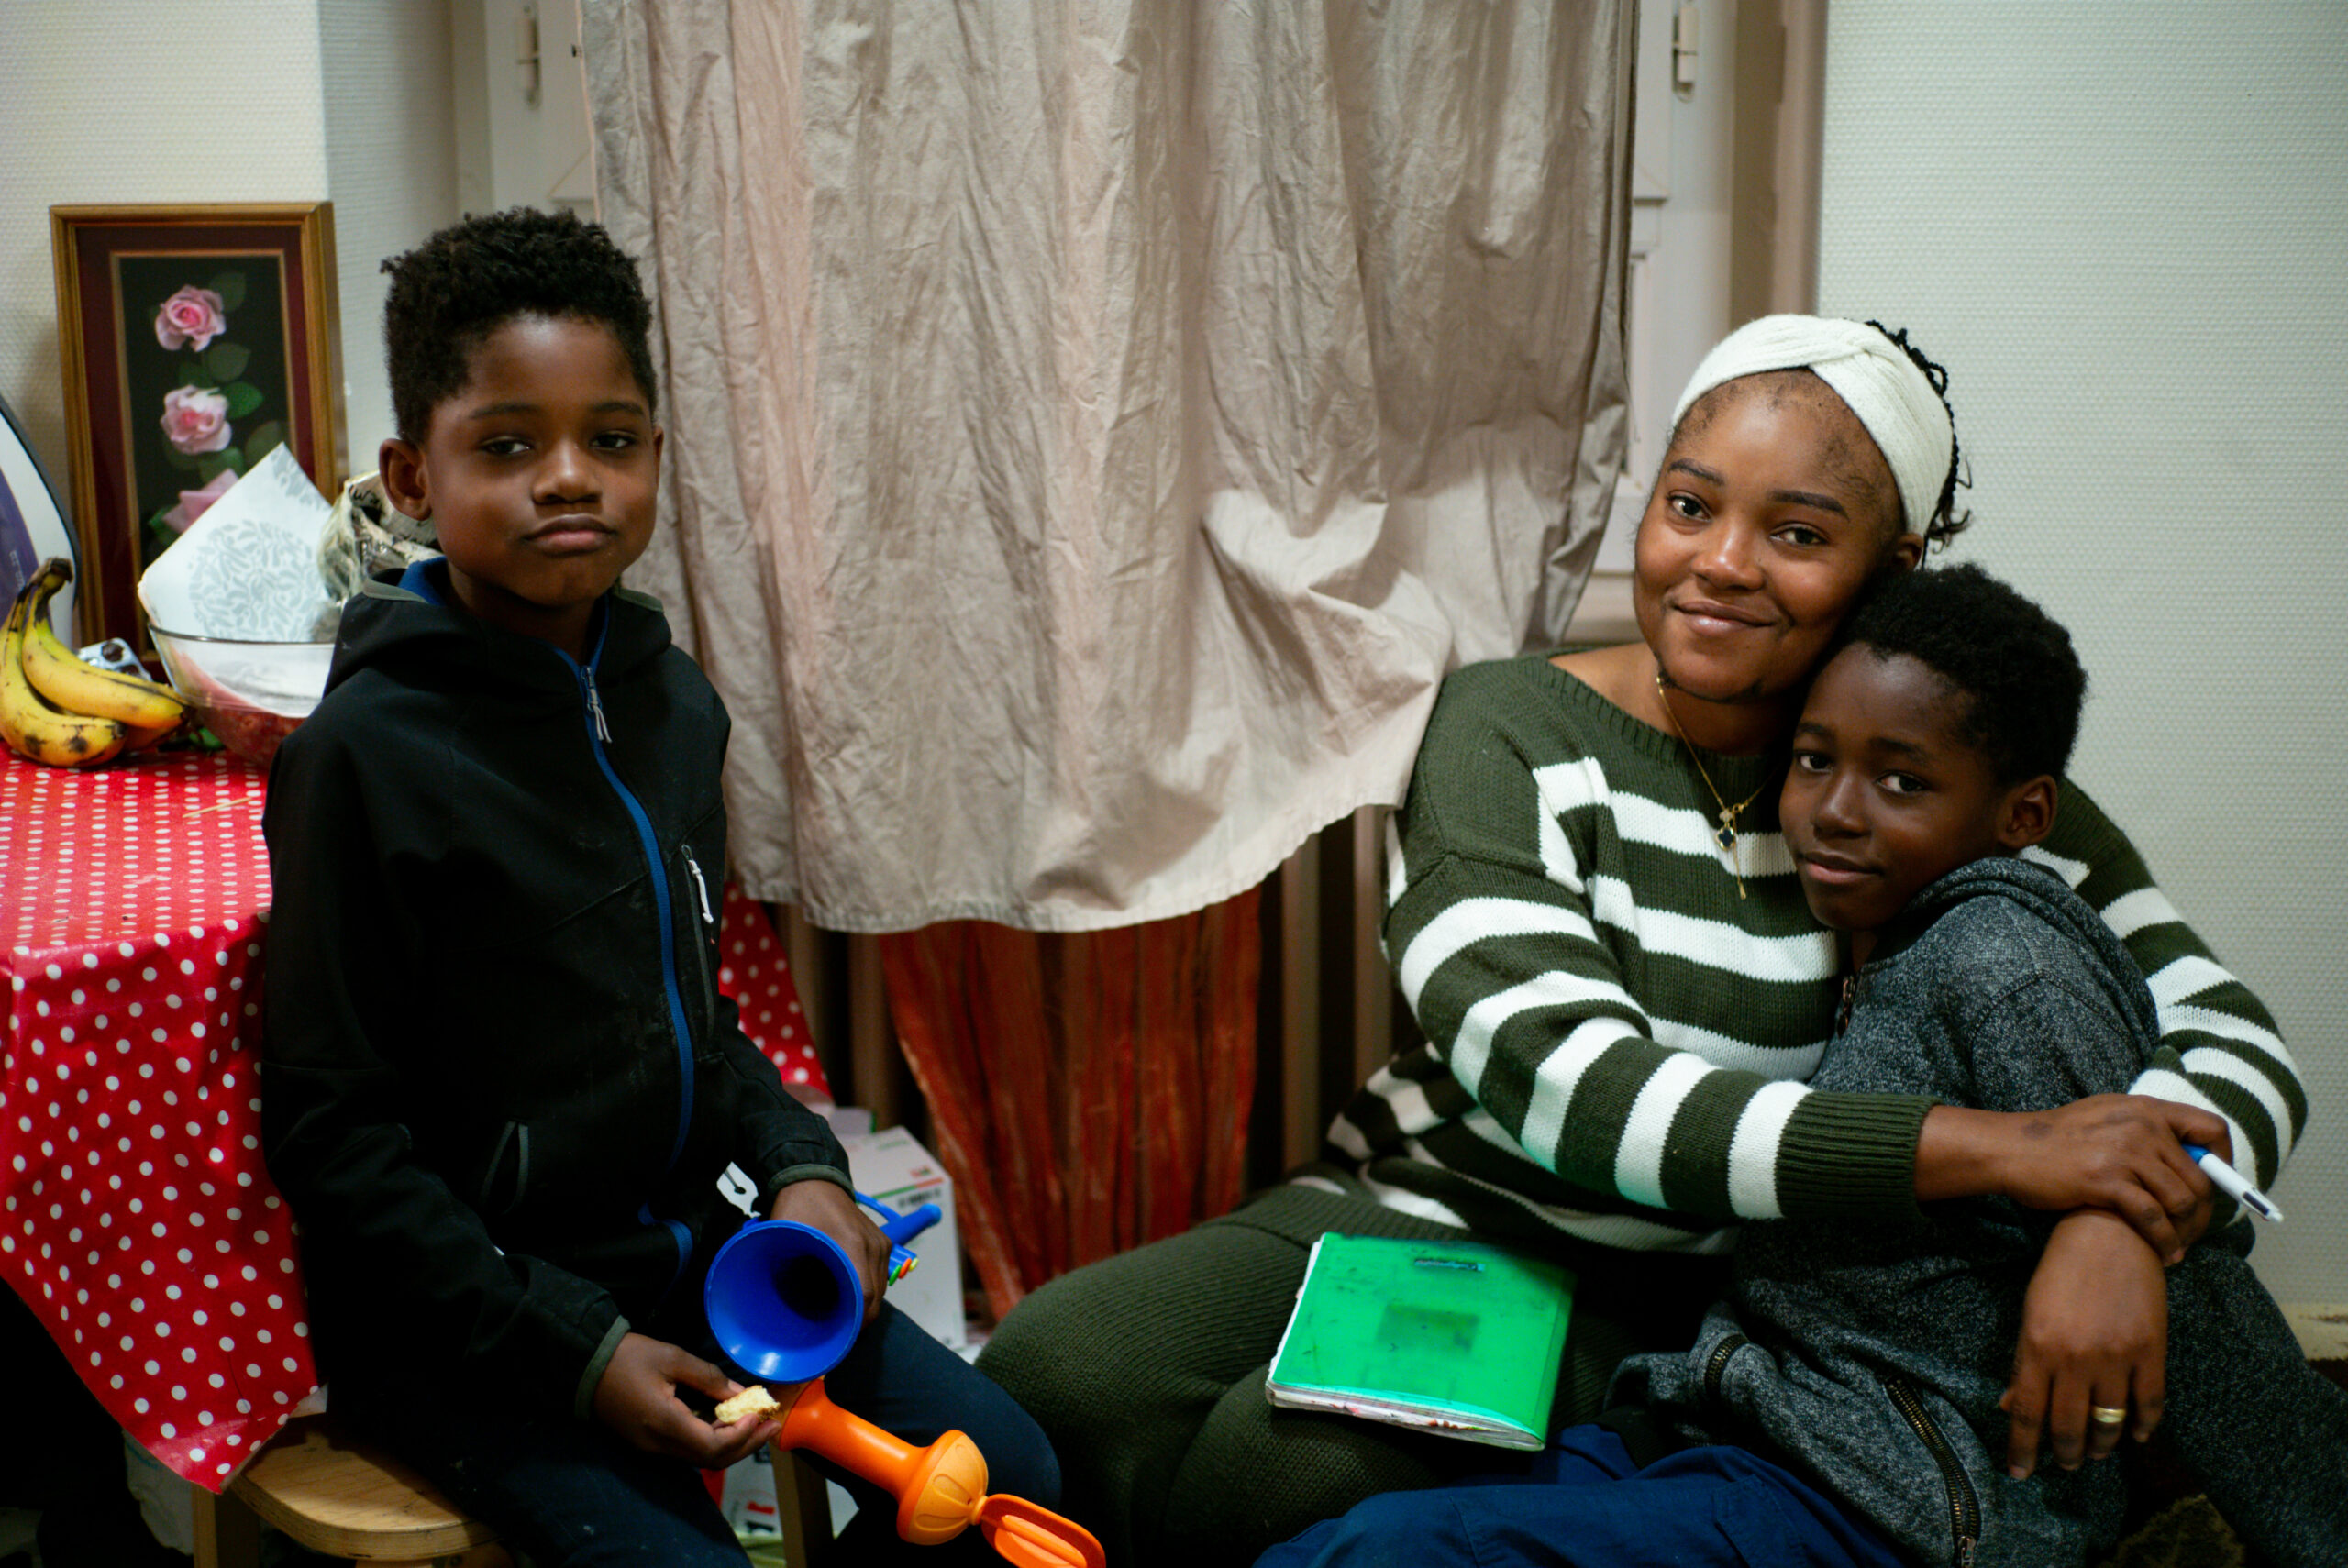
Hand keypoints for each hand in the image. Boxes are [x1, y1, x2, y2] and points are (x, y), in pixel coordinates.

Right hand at [591, 1332, 778, 1467]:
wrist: (586, 1365)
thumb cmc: (628, 1357)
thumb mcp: (672, 1358)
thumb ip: (708, 1377)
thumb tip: (739, 1393)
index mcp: (665, 1424)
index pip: (714, 1448)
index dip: (742, 1436)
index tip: (760, 1414)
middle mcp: (659, 1445)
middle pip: (711, 1460)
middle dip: (746, 1445)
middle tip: (772, 1425)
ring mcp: (651, 1448)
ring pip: (700, 1458)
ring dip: (732, 1445)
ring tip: (757, 1424)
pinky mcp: (647, 1443)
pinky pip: (686, 1450)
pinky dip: (712, 1441)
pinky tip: (727, 1424)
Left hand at [768, 1178, 888, 1325]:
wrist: (813, 1178)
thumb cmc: (796, 1207)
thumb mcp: (784, 1238)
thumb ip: (781, 1269)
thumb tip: (772, 1309)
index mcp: (852, 1245)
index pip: (866, 1296)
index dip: (854, 1323)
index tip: (838, 1338)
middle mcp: (874, 1245)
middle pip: (877, 1297)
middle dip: (859, 1320)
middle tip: (835, 1334)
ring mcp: (882, 1243)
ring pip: (881, 1289)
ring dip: (864, 1305)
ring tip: (839, 1316)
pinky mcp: (883, 1241)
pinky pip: (881, 1276)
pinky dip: (868, 1290)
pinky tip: (848, 1295)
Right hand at [1918, 1095, 2224, 1262]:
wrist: (2011, 1149)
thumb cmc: (2056, 1140)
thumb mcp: (2106, 1116)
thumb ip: (2144, 1130)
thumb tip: (2187, 1157)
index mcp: (2145, 1108)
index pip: (2211, 1127)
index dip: (2225, 1160)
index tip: (2220, 1185)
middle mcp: (2141, 1126)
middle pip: (2200, 1176)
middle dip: (2204, 1212)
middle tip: (2194, 1232)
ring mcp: (2125, 1152)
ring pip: (2182, 1200)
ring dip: (2186, 1231)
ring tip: (2178, 1247)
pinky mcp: (2107, 1180)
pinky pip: (2153, 1217)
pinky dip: (2165, 1241)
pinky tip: (2164, 1253)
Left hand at [2001, 1209, 2166, 1478]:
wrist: (2110, 1236)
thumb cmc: (2061, 1272)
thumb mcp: (2032, 1313)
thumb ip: (2024, 1363)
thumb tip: (2010, 1406)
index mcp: (2038, 1347)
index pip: (2027, 1413)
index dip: (2023, 1449)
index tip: (2019, 1473)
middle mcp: (2076, 1358)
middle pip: (2069, 1427)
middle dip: (2064, 1453)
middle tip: (2063, 1464)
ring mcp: (2116, 1357)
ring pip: (2109, 1423)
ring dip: (2101, 1445)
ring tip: (2094, 1452)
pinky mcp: (2151, 1352)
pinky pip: (2149, 1404)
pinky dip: (2143, 1426)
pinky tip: (2135, 1435)